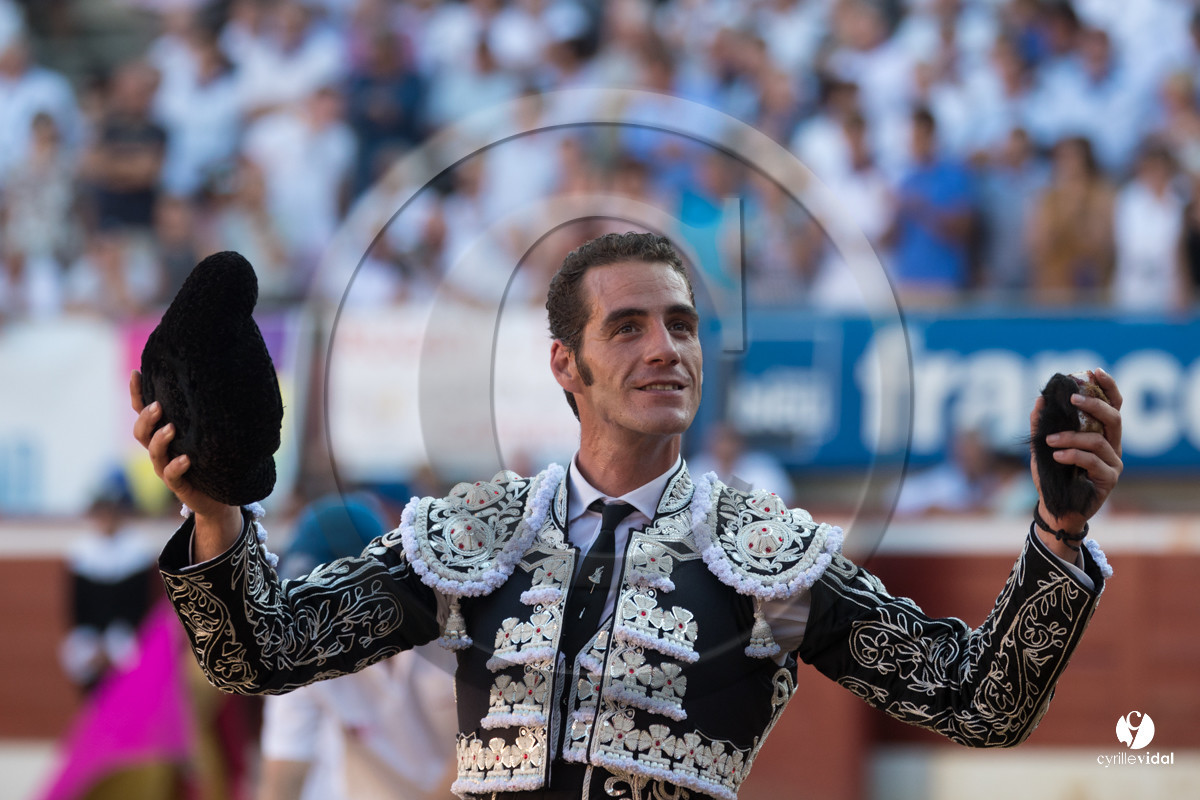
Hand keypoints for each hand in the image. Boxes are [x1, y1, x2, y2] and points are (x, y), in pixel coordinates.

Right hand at [130, 370, 240, 557]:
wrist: (217, 497)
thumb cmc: (211, 459)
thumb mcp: (205, 433)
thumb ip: (203, 414)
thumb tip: (220, 381)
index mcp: (162, 434)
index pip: (143, 412)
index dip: (137, 394)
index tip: (137, 372)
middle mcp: (160, 450)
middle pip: (141, 432)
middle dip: (146, 418)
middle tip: (158, 405)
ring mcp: (166, 468)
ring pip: (154, 452)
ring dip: (160, 439)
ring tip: (171, 428)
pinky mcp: (178, 485)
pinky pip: (171, 475)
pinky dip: (176, 466)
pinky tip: (185, 459)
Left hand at [1029, 368, 1122, 559]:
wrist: (1053, 507)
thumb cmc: (1052, 475)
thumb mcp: (1042, 447)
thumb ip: (1042, 424)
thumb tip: (1039, 399)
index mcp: (1101, 434)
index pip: (1113, 406)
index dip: (1108, 387)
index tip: (1095, 371)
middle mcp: (1113, 446)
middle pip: (1114, 418)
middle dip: (1094, 404)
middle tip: (1072, 397)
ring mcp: (1114, 463)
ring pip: (1098, 440)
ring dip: (1071, 437)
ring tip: (1050, 440)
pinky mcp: (1109, 479)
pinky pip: (1093, 461)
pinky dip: (1073, 455)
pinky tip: (1057, 455)